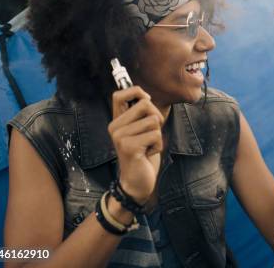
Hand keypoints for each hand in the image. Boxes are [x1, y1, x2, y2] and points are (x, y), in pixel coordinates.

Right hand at [108, 86, 163, 204]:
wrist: (137, 182)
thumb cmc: (143, 153)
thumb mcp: (142, 130)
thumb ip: (142, 114)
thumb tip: (144, 95)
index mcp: (117, 121)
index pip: (119, 95)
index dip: (136, 91)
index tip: (146, 99)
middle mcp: (115, 127)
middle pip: (145, 104)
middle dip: (157, 117)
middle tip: (150, 134)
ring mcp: (120, 137)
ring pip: (154, 121)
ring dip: (158, 135)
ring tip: (147, 146)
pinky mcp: (129, 147)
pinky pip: (156, 135)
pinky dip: (158, 145)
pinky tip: (147, 154)